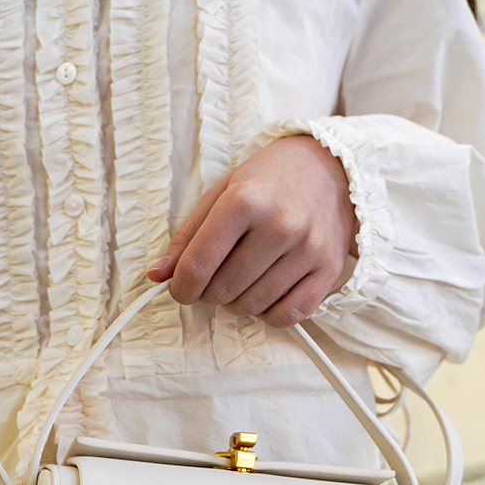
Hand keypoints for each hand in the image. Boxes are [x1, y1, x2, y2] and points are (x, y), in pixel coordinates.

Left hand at [147, 134, 359, 327]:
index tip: (180, 289)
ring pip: (252, 306)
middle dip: (209, 292)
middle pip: (223, 290)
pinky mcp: (328, 270)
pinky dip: (268, 314)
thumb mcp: (220, 194)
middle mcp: (280, 225)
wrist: (327, 168)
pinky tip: (265, 293)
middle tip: (216, 277)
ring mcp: (308, 249)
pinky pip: (287, 316)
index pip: (198, 264)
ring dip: (237, 303)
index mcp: (245, 201)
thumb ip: (187, 237)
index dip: (181, 287)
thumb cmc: (268, 182)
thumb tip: (157, 276)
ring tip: (241, 280)